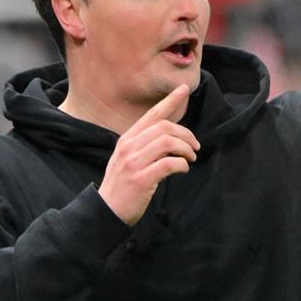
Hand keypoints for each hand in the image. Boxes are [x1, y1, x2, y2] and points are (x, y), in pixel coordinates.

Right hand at [98, 85, 199, 224]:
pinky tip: (183, 169)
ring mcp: (133, 163)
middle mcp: (128, 147)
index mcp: (126, 139)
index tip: (184, 89)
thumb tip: (171, 137)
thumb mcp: (127, 159)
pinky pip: (168, 164)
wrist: (106, 211)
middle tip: (195, 146)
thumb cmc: (121, 186)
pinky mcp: (141, 179)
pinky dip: (181, 165)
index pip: (152, 114)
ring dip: (186, 149)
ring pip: (168, 142)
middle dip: (186, 134)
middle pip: (164, 127)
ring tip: (190, 158)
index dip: (170, 100)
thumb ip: (143, 145)